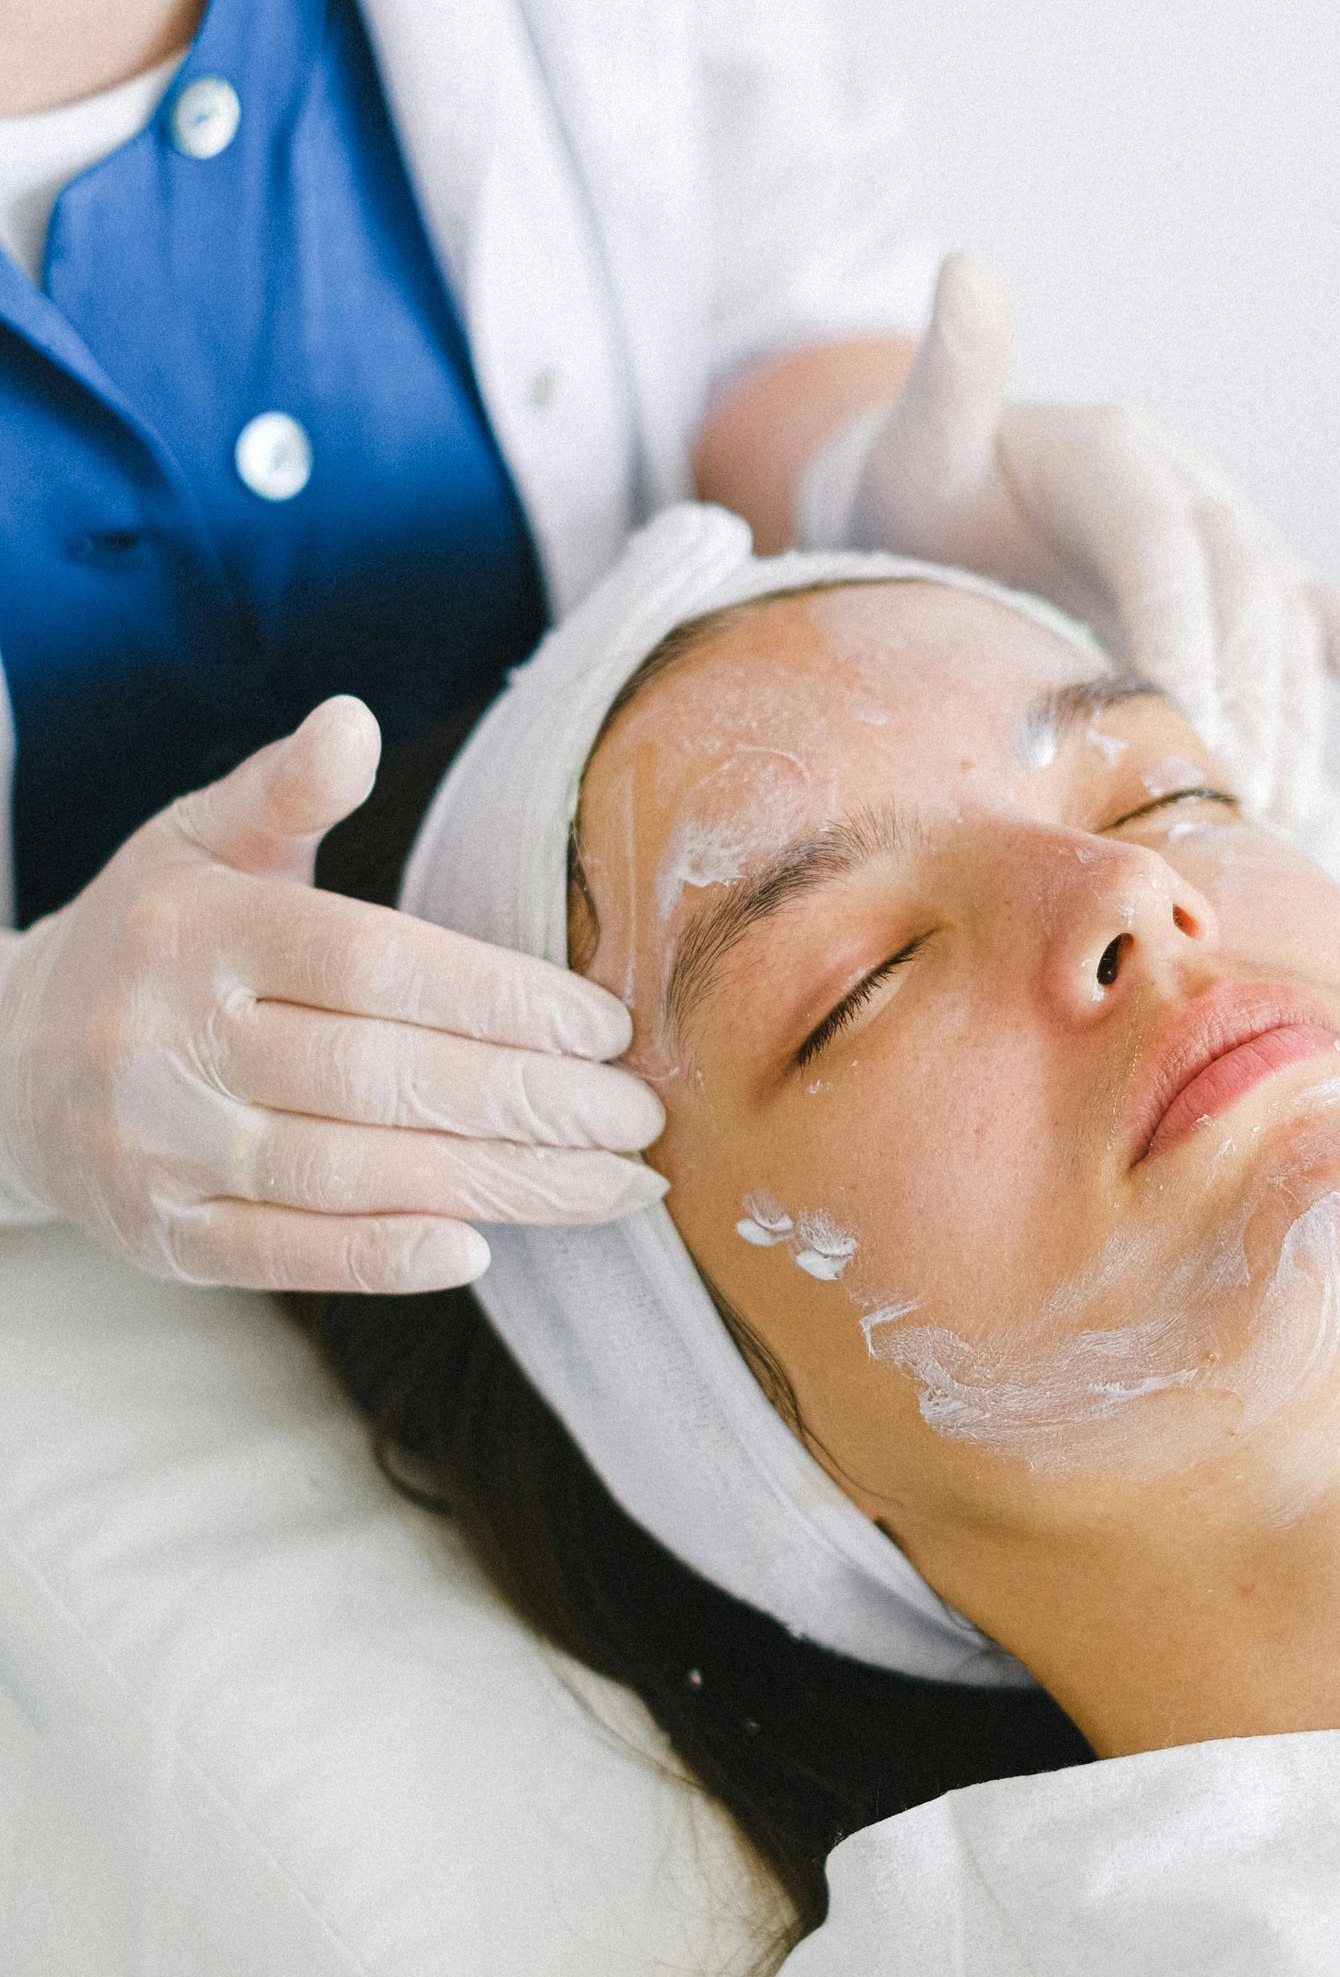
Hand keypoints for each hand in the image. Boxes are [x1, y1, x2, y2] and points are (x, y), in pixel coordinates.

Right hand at [0, 698, 665, 1291]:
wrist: (1, 1061)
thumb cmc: (154, 938)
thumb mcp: (200, 840)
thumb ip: (287, 789)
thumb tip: (353, 719)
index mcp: (203, 928)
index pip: (374, 964)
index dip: (499, 999)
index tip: (606, 1030)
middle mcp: (172, 1038)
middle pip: (379, 1076)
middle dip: (528, 1104)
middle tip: (640, 1121)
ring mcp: (160, 1145)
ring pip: (350, 1173)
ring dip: (495, 1187)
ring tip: (611, 1189)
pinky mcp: (158, 1235)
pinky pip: (280, 1255)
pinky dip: (379, 1257)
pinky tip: (478, 1250)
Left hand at [796, 251, 1339, 823]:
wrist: (943, 498)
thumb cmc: (921, 482)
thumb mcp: (919, 436)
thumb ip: (952, 374)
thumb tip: (967, 266)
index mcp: (1112, 450)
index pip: (1159, 541)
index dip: (1176, 622)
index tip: (1178, 707)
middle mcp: (1184, 485)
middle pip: (1237, 587)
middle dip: (1243, 689)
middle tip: (1233, 785)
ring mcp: (1221, 533)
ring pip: (1280, 619)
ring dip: (1292, 710)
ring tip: (1280, 804)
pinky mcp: (1238, 585)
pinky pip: (1310, 618)